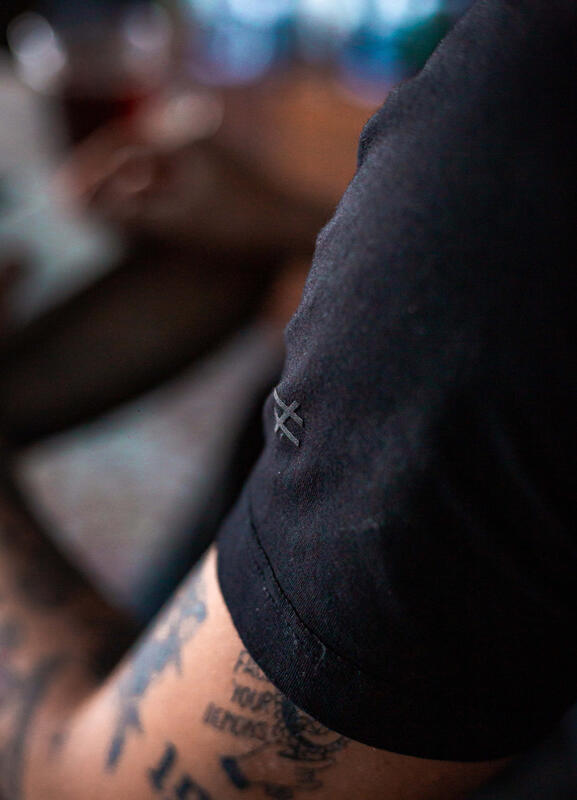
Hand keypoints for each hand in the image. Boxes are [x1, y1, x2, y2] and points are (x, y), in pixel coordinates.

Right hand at [57, 98, 327, 258]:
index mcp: (182, 137)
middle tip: (77, 202)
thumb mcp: (174, 220)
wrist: (292, 228)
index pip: (121, 145)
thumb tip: (90, 203)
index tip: (69, 195)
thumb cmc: (237, 223)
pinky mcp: (218, 171)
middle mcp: (194, 135)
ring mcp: (207, 152)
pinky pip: (173, 175)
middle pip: (134, 151)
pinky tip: (141, 211)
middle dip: (104, 178)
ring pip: (154, 165)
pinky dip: (152, 192)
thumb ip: (128, 210)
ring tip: (103, 209)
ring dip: (127, 186)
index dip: (90, 171)